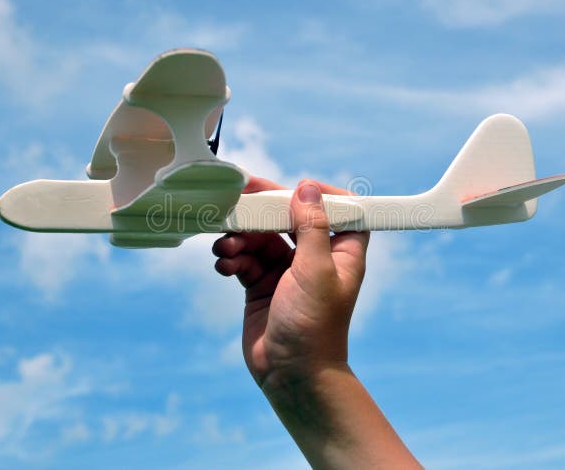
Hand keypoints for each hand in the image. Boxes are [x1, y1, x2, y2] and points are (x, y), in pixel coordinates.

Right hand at [213, 176, 419, 467]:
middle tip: (238, 198)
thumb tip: (307, 188)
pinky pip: (244, 259)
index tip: (294, 188)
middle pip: (289, 219)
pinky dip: (232, 258)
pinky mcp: (261, 286)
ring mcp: (286, 271)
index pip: (338, 210)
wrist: (291, 376)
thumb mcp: (315, 271)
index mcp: (340, 251)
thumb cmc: (314, 327)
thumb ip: (312, 227)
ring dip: (240, 238)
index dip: (319, 195)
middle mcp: (315, 258)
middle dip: (263, 211)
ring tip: (227, 248)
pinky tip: (224, 265)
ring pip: (261, 238)